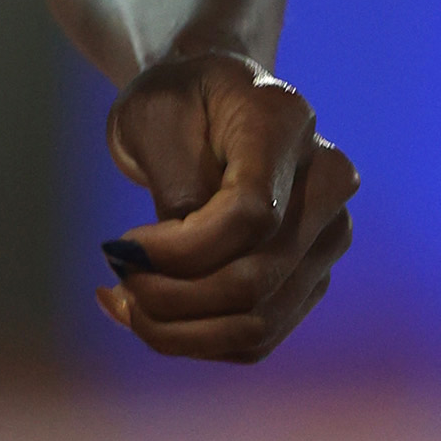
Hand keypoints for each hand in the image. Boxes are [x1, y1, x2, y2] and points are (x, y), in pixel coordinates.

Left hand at [98, 49, 356, 362]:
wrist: (212, 104)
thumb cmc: (178, 99)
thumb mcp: (156, 113)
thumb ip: (175, 178)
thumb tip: (176, 255)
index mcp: (286, 123)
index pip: (250, 216)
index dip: (181, 251)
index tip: (121, 246)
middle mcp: (327, 184)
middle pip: (254, 280)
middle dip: (168, 297)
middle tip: (113, 280)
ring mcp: (327, 237)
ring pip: (257, 322)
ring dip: (177, 330)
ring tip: (122, 303)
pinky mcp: (310, 278)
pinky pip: (255, 337)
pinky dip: (195, 340)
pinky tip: (146, 315)